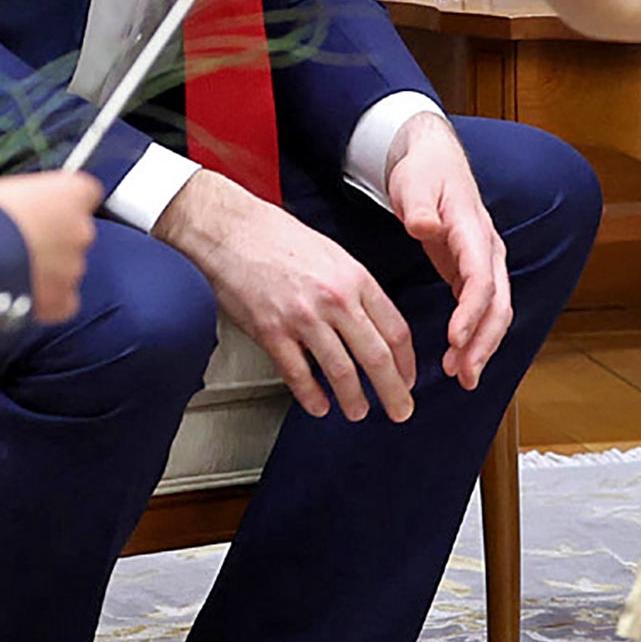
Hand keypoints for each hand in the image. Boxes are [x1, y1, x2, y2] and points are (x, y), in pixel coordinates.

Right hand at [0, 170, 97, 321]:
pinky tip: (22, 293)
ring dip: (47, 270)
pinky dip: (47, 299)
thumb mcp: (2, 191)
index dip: (60, 205)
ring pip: (67, 268)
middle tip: (21, 244)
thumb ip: (25, 201)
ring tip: (12, 271)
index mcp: (71, 192)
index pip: (82, 195)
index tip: (43, 211)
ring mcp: (74, 266)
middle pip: (74, 234)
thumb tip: (17, 210)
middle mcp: (81, 229)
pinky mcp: (63, 299)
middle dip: (52, 240)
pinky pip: (62, 300)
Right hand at [157, 169, 416, 422]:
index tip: (408, 379)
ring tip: (359, 411)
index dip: (406, 363)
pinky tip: (319, 405)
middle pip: (376, 357)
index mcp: (356, 279)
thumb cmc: (280, 239)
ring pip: (341, 371)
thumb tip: (375, 327)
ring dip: (354, 400)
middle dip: (393, 391)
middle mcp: (335, 299)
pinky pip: (298, 374)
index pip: (395, 331)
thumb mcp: (335, 256)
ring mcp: (303, 317)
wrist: (232, 230)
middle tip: (400, 410)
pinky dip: (312, 396)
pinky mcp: (271, 331)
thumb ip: (357, 291)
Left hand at [381, 114, 509, 389]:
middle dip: (484, 342)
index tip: (455, 340)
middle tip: (463, 375)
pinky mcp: (474, 271)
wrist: (434, 159)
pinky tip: (459, 360)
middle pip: (499, 303)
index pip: (481, 278)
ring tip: (462, 378)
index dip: (472, 312)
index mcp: (473, 229)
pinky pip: (484, 309)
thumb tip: (425, 226)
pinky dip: (475, 337)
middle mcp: (488, 249)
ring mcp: (485, 262)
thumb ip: (420, 206)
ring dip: (483, 346)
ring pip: (496, 312)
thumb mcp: (415, 184)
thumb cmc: (423, 172)